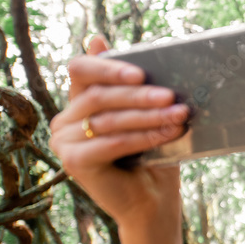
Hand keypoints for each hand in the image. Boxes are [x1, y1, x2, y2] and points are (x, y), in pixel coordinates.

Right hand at [48, 36, 189, 225]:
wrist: (152, 200)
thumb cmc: (151, 155)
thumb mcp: (146, 115)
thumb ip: (133, 85)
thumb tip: (117, 43)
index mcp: (79, 101)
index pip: (81, 69)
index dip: (108, 67)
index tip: (140, 72)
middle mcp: (65, 119)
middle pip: (99, 95)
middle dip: (140, 95)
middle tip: (172, 96)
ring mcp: (64, 141)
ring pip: (109, 119)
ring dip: (149, 116)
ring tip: (180, 114)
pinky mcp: (73, 161)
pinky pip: (112, 142)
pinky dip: (143, 137)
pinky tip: (169, 133)